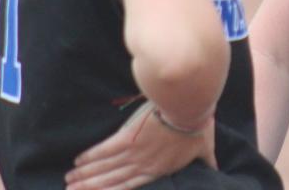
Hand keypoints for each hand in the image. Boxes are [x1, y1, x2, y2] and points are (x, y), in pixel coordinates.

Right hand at [64, 101, 216, 189]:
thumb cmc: (199, 125)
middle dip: (91, 187)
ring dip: (86, 175)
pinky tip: (79, 161)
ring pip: (105, 167)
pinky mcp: (129, 136)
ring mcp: (135, 152)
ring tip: (70, 180)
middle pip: (112, 180)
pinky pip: (106, 150)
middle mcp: (144, 165)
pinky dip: (92, 156)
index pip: (130, 186)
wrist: (190, 106)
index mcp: (160, 169)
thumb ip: (208, 161)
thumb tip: (218, 170)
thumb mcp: (205, 147)